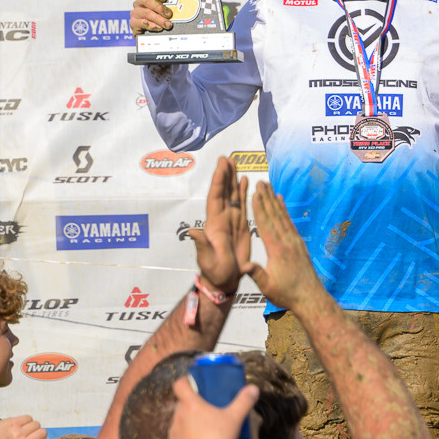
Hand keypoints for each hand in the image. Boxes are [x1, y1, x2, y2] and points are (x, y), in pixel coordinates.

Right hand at [132, 0, 171, 35]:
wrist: (153, 38)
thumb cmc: (162, 20)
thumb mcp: (167, 11)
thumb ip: (170, 7)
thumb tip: (180, 7)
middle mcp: (139, 4)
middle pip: (146, 0)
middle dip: (159, 7)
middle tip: (169, 14)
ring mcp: (135, 14)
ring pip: (146, 13)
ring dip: (159, 19)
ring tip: (168, 24)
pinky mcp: (134, 24)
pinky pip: (141, 23)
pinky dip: (151, 25)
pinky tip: (158, 28)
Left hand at [168, 375, 259, 438]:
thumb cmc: (218, 436)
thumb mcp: (235, 418)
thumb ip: (244, 401)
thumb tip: (253, 388)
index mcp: (190, 405)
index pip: (179, 385)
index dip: (185, 381)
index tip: (193, 383)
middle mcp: (178, 416)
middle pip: (181, 404)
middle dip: (191, 405)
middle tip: (205, 409)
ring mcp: (173, 432)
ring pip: (179, 421)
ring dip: (188, 422)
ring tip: (203, 429)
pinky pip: (178, 437)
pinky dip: (186, 438)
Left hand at [191, 156, 249, 292]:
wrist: (225, 281)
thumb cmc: (215, 272)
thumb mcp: (207, 260)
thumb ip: (202, 245)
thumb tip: (192, 231)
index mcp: (214, 224)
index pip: (216, 197)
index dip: (218, 181)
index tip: (221, 165)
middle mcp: (222, 218)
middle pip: (223, 192)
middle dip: (224, 174)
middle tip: (226, 157)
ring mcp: (231, 221)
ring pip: (232, 195)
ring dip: (233, 179)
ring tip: (235, 163)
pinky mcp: (241, 225)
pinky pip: (242, 205)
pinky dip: (243, 191)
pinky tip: (246, 180)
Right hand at [243, 183, 324, 311]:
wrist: (310, 297)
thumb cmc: (286, 294)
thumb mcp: (268, 287)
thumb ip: (257, 274)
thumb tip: (244, 265)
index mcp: (277, 249)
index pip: (266, 224)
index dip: (259, 208)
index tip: (254, 193)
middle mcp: (287, 241)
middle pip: (275, 215)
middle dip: (266, 198)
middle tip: (260, 182)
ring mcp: (294, 241)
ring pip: (283, 216)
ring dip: (275, 201)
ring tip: (269, 187)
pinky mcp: (298, 243)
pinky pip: (290, 222)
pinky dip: (284, 211)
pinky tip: (281, 203)